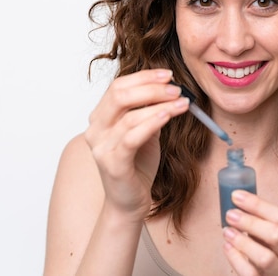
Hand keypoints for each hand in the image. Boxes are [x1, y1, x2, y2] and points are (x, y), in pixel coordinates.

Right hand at [83, 69, 189, 217]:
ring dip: (159, 105)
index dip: (144, 77)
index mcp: (100, 117)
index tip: (168, 75)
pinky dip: (152, 123)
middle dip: (151, 88)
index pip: (118, 86)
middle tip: (176, 89)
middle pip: (120, 95)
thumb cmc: (137, 166)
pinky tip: (168, 116)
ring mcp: (101, 147)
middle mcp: (96, 129)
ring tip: (182, 102)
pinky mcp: (112, 164)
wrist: (129, 202)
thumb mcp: (145, 131)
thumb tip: (169, 88)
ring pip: (129, 115)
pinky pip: (132, 137)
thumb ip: (149, 111)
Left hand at [222, 190, 277, 275]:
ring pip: (266, 257)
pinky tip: (227, 247)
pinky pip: (251, 273)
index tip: (237, 196)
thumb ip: (261, 220)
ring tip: (227, 231)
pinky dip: (236, 259)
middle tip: (231, 214)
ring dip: (243, 241)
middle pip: (277, 235)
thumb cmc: (271, 254)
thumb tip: (239, 199)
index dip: (258, 205)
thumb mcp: (273, 236)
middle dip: (251, 222)